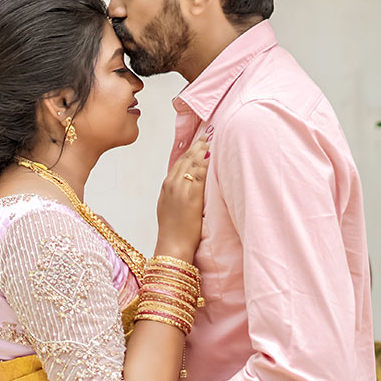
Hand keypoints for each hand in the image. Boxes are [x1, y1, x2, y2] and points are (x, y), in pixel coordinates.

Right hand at [156, 131, 210, 259]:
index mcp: (166, 186)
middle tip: (208, 136)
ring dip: (203, 150)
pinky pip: (200, 173)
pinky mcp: (191, 195)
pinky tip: (213, 155)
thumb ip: (176, 194)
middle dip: (197, 146)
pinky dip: (206, 163)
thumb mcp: (169, 207)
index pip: (179, 162)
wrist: (172, 245)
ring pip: (192, 163)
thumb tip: (187, 186)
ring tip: (212, 141)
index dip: (190, 151)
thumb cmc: (173, 231)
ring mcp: (180, 188)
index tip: (199, 143)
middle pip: (186, 159)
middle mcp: (172, 184)